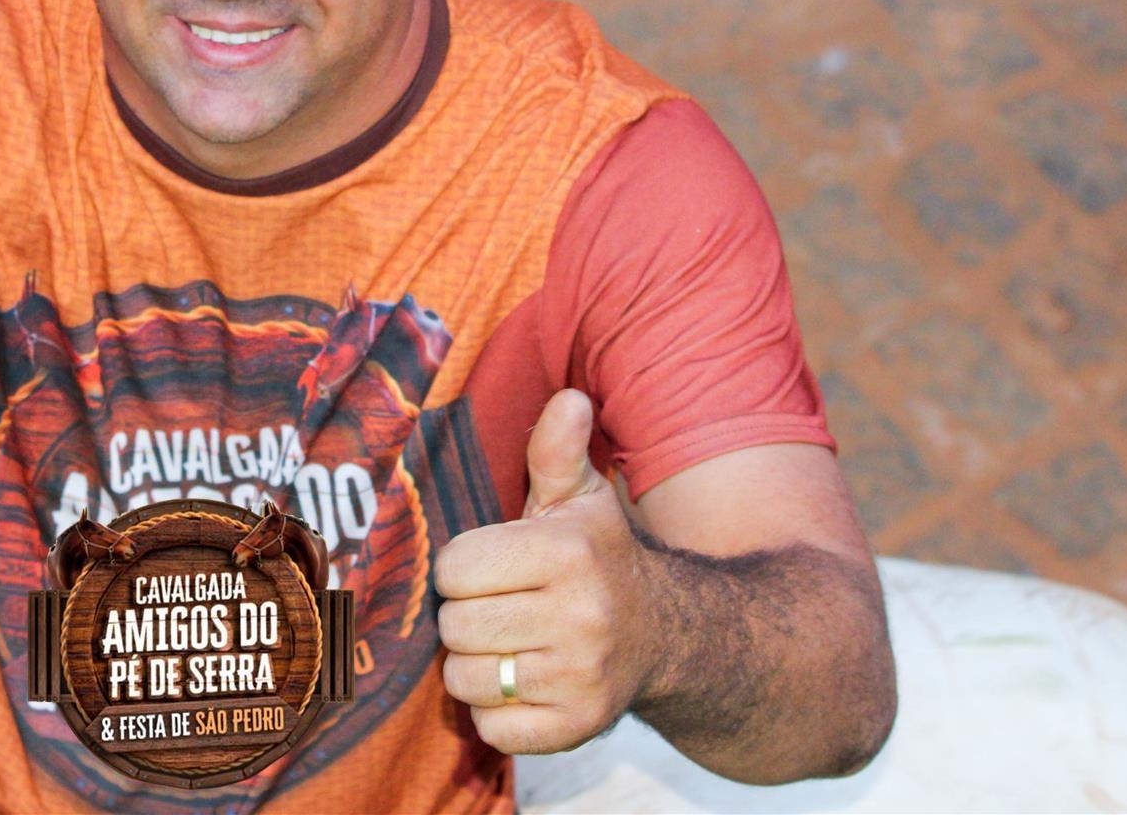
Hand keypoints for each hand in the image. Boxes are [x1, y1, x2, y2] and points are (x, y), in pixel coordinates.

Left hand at [433, 389, 663, 754]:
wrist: (670, 633)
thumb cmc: (600, 557)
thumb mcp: (580, 499)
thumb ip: (556, 451)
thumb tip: (568, 399)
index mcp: (567, 553)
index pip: (455, 567)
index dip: (463, 568)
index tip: (491, 566)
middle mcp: (579, 617)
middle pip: (456, 626)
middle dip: (467, 616)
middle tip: (499, 607)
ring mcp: (580, 678)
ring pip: (467, 679)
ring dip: (475, 665)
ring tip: (509, 643)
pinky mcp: (578, 728)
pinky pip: (491, 728)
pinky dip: (495, 712)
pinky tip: (524, 682)